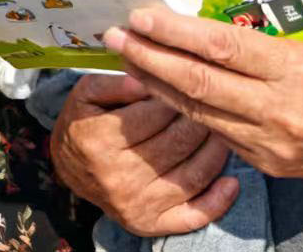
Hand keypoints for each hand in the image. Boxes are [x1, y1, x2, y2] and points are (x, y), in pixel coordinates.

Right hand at [49, 71, 238, 237]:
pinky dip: (218, 201)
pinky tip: (232, 181)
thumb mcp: (86, 93)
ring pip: (193, 174)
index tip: (188, 80)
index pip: (154, 113)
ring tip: (222, 129)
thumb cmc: (84, 123)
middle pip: (177, 143)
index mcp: (99, 139)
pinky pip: (193, 215)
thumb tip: (147, 78)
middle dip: (199, 118)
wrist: (70, 167)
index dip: (176, 94)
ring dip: (215, 150)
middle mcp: (118, 177)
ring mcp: (137, 204)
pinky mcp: (151, 224)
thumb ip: (115, 82)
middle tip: (212, 101)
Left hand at [104, 6, 302, 177]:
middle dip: (149, 58)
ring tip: (127, 61)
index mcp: (302, 70)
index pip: (221, 46)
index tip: (140, 16)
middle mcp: (285, 111)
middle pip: (199, 82)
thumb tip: (209, 27)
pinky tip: (163, 91)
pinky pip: (220, 133)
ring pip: (201, 111)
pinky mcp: (273, 166)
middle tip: (114, 37)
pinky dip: (188, 110)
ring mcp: (276, 145)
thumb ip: (270, 42)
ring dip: (158, 85)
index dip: (174, 31)